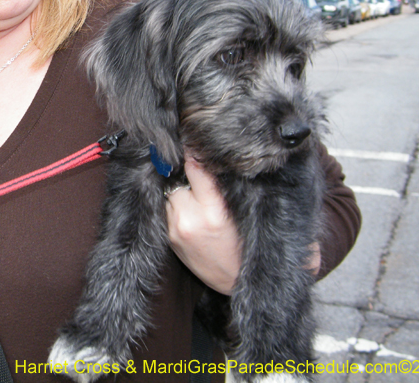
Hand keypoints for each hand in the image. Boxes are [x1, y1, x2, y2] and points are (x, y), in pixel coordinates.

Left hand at [165, 159, 322, 293]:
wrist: (239, 282)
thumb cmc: (250, 242)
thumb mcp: (247, 210)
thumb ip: (230, 182)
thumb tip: (217, 153)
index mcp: (214, 212)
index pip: (194, 166)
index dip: (195, 149)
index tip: (195, 135)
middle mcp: (190, 220)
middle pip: (178, 176)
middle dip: (187, 170)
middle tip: (197, 165)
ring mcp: (176, 229)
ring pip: (170, 191)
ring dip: (180, 187)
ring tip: (196, 191)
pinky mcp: (170, 238)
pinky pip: (168, 208)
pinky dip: (177, 203)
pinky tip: (191, 206)